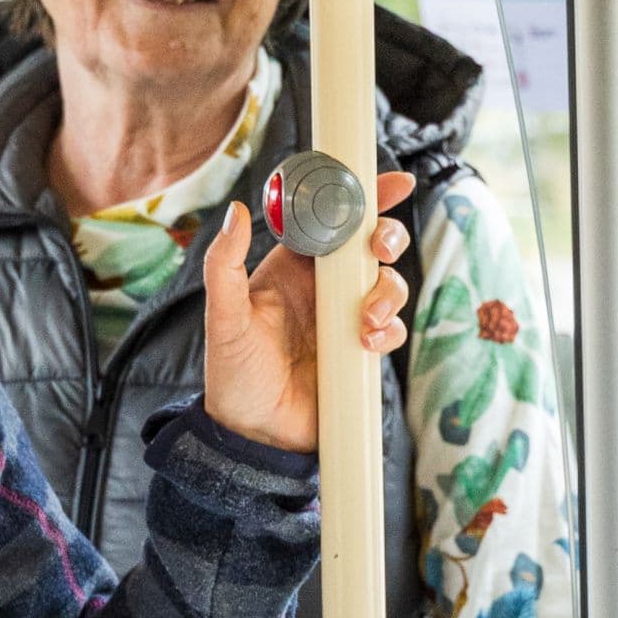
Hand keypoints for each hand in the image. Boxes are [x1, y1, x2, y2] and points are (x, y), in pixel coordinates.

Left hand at [201, 169, 417, 453]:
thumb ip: (224, 265)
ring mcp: (346, 317)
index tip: (393, 184)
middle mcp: (324, 287)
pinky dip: (389, 330)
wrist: (254, 433)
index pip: (331, 219)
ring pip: (388, 285)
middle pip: (371, 245)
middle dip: (387, 238)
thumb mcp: (224, 318)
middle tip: (381, 250)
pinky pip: (391, 329)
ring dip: (388, 292)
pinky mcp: (362, 350)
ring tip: (365, 319)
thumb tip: (238, 211)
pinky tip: (367, 342)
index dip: (364, 197)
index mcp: (293, 267)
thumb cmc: (232, 373)